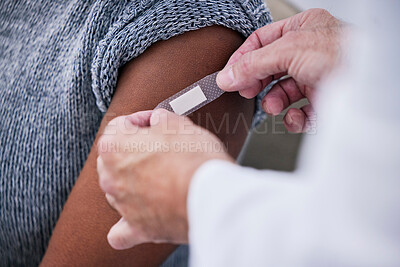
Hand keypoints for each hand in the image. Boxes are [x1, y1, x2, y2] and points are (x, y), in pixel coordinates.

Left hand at [97, 109, 232, 249]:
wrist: (211, 196)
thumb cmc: (194, 160)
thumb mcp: (179, 124)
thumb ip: (162, 118)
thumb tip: (159, 120)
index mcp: (115, 147)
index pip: (120, 125)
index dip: (141, 120)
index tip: (154, 122)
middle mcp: (111, 177)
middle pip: (115, 157)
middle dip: (134, 149)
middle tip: (158, 146)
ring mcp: (122, 204)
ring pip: (117, 189)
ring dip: (133, 181)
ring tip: (159, 176)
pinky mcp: (137, 228)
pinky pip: (122, 231)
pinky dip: (127, 224)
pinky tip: (133, 217)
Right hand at [217, 9, 345, 132]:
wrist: (370, 86)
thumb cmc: (343, 57)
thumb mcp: (289, 50)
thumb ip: (253, 64)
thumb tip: (227, 76)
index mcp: (303, 28)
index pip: (261, 41)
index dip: (242, 58)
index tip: (228, 75)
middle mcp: (309, 52)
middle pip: (270, 68)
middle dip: (257, 82)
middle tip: (246, 92)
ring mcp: (316, 77)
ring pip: (283, 92)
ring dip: (273, 102)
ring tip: (271, 106)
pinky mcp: (323, 101)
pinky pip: (300, 112)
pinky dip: (294, 118)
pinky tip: (295, 118)